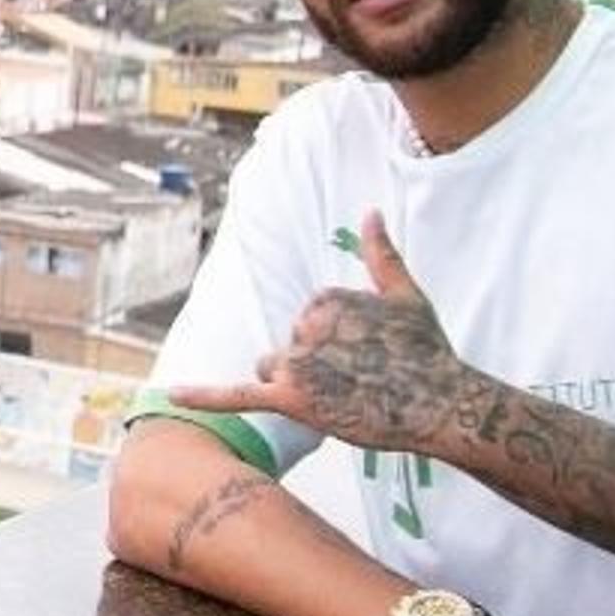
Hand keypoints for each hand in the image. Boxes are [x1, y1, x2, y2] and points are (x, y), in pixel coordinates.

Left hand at [160, 211, 482, 453]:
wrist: (444, 404)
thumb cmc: (428, 351)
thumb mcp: (406, 295)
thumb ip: (381, 254)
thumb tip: (370, 211)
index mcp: (323, 296)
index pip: (307, 323)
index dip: (335, 345)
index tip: (371, 354)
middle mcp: (305, 323)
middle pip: (288, 347)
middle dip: (315, 366)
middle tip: (364, 380)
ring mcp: (298, 361)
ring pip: (273, 371)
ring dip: (297, 386)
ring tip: (346, 396)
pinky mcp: (292, 398)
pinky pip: (236, 395)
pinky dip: (202, 396)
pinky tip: (170, 396)